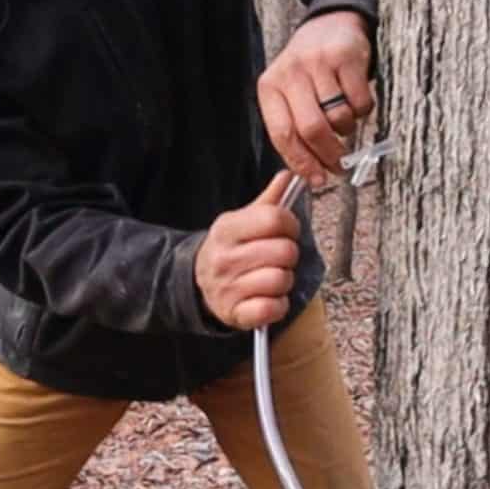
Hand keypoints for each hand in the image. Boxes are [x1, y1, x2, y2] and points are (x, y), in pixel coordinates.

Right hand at [195, 171, 299, 329]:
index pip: (275, 218)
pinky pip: (273, 308)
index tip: (287, 230)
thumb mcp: (243, 221)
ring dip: (285, 280)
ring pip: (281, 279)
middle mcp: (225, 257)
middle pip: (284, 251)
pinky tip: (269, 298)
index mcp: (227, 228)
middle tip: (280, 257)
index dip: (291, 224)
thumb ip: (269, 200)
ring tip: (273, 277)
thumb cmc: (230, 249)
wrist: (198, 283)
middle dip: (290, 254)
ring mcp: (228, 287)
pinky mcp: (236, 313)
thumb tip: (289, 176)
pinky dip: (278, 305)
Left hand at [257, 11, 373, 186]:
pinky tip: (355, 101)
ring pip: (338, 118)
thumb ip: (294, 128)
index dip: (301, 162)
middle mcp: (291, 73)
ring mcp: (318, 63)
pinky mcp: (346, 57)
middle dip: (328, 155)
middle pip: (311, 129)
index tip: (317, 180)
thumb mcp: (289, 94)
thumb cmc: (308, 71)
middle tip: (338, 165)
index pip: (282, 134)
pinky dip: (362, 111)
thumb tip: (310, 174)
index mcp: (270, 87)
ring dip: (347, 130)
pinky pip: (360, 103)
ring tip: (344, 122)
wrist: (329, 26)